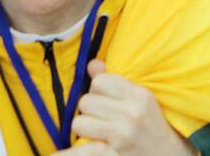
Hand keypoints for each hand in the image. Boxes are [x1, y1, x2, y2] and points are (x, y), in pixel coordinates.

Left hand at [58, 60, 196, 155]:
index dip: (98, 90)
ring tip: (97, 134)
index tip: (105, 99)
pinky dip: (65, 155)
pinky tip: (56, 155)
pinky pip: (78, 153)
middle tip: (102, 119)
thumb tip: (92, 64)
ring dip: (84, 129)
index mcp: (140, 96)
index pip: (100, 81)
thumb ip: (115, 81)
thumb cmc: (153, 128)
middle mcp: (131, 114)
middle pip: (86, 101)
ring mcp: (121, 136)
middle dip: (90, 111)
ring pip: (79, 123)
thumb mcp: (143, 101)